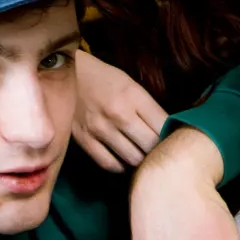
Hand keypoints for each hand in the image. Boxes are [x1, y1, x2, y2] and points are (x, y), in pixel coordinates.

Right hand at [69, 50, 166, 173]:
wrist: (66, 73)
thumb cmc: (103, 78)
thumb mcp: (130, 84)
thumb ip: (147, 107)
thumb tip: (167, 132)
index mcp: (133, 95)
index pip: (163, 125)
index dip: (172, 135)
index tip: (173, 139)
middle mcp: (118, 113)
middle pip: (150, 145)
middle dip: (158, 150)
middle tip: (159, 151)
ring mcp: (99, 128)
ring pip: (132, 158)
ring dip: (141, 159)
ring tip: (142, 156)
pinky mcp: (84, 139)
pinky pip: (109, 163)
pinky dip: (120, 166)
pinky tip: (123, 160)